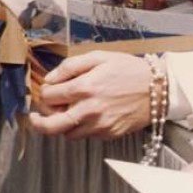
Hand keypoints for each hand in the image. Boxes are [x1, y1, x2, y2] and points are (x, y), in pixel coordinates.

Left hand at [27, 51, 151, 138]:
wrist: (158, 89)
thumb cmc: (128, 70)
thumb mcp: (99, 57)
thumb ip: (70, 66)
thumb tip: (50, 79)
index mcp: (84, 88)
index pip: (49, 97)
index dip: (43, 93)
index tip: (46, 90)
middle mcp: (89, 110)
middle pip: (52, 126)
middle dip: (38, 122)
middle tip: (34, 118)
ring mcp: (99, 126)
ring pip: (68, 134)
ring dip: (62, 124)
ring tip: (66, 112)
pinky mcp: (108, 135)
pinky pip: (86, 135)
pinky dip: (81, 127)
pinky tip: (88, 115)